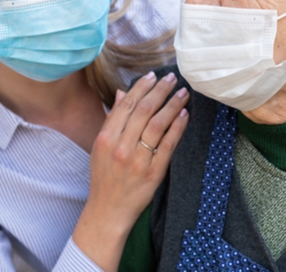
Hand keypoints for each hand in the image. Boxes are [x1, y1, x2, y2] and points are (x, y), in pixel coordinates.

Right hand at [73, 71, 188, 270]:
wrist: (107, 211)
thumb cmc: (104, 177)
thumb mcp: (100, 146)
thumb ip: (112, 119)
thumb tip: (121, 93)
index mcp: (106, 138)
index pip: (126, 105)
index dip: (141, 87)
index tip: (153, 75)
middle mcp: (121, 147)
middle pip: (143, 111)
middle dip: (160, 91)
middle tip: (173, 79)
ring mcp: (138, 160)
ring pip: (157, 125)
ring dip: (172, 105)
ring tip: (183, 93)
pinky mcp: (153, 172)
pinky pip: (168, 145)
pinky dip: (177, 127)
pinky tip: (185, 114)